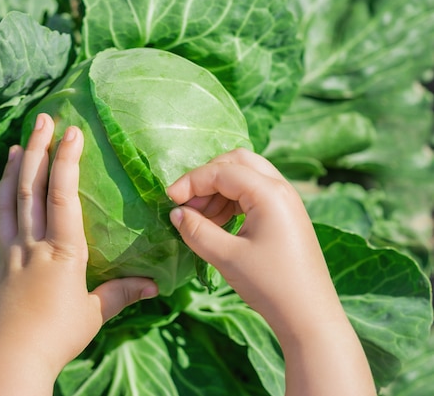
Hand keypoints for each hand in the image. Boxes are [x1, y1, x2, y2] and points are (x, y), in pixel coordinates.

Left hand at [0, 113, 156, 395]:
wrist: (10, 359)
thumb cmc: (58, 336)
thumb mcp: (94, 314)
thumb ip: (122, 294)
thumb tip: (155, 285)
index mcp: (62, 252)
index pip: (62, 195)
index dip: (66, 160)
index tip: (72, 131)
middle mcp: (32, 244)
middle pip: (31, 188)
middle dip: (37, 149)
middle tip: (41, 119)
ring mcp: (8, 253)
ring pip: (8, 202)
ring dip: (14, 170)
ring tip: (17, 145)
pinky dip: (0, 203)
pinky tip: (3, 195)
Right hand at [166, 148, 374, 395]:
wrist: (308, 315)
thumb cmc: (269, 285)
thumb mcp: (226, 256)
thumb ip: (196, 230)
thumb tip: (176, 213)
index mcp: (269, 193)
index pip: (222, 171)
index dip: (192, 182)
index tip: (169, 200)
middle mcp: (281, 188)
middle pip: (237, 162)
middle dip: (207, 177)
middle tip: (187, 202)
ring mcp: (286, 201)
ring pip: (245, 176)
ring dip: (218, 190)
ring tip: (199, 218)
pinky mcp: (286, 215)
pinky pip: (254, 193)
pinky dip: (232, 201)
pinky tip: (217, 223)